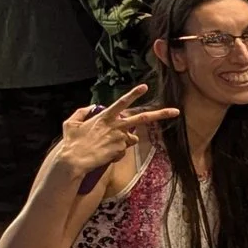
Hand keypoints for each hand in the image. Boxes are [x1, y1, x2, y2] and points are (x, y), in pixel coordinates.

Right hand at [56, 84, 179, 177]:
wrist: (74, 161)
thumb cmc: (71, 143)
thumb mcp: (71, 124)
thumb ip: (82, 112)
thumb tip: (90, 107)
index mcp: (104, 117)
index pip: (122, 103)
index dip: (133, 94)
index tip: (144, 87)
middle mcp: (116, 126)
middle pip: (142, 118)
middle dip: (160, 114)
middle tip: (176, 111)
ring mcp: (120, 138)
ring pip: (132, 138)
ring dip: (124, 141)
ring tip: (105, 146)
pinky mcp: (121, 150)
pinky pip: (124, 150)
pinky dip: (117, 153)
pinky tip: (105, 154)